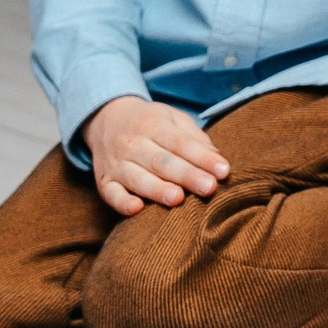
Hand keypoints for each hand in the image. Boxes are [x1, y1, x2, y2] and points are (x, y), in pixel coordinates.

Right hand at [83, 98, 229, 215]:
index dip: (202, 158)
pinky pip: (111, 194)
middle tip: (208, 187)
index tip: (223, 171)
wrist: (106, 119)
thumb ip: (196, 139)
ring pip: (137, 178)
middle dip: (186, 175)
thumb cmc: (150, 123)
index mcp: (153, 124)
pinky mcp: (105, 182)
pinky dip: (122, 202)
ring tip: (178, 199)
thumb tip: (218, 162)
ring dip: (157, 189)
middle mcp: (132, 143)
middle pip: (161, 161)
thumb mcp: (173, 119)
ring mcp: (117, 164)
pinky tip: (136, 209)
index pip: (180, 143)